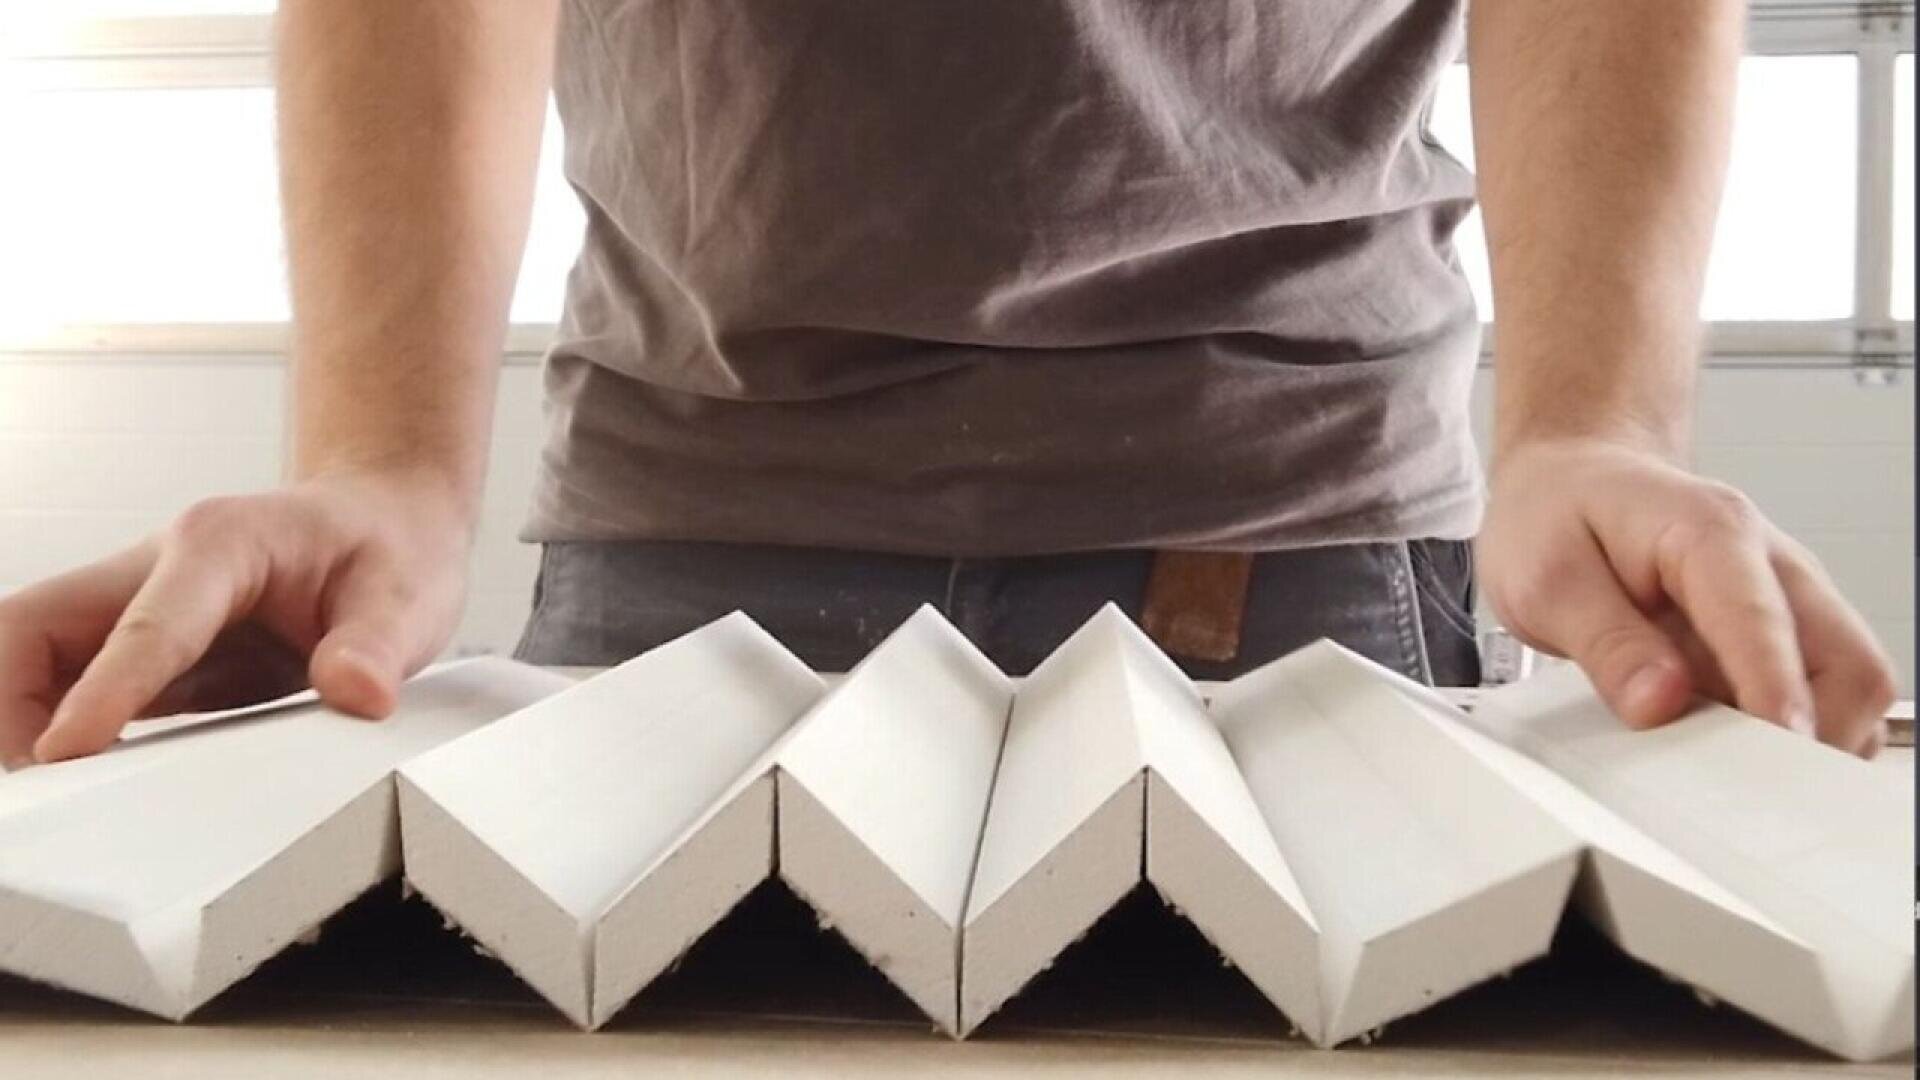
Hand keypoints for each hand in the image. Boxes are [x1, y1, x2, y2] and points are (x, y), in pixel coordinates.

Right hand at [0, 470, 471, 765]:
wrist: (389, 519)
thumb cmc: (392, 548)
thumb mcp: (410, 594)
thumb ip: (378, 644)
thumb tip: (354, 694)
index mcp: (220, 543)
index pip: (145, 625)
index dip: (103, 691)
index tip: (66, 752)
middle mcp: (160, 569)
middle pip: (32, 626)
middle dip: (11, 705)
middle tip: (43, 787)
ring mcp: (144, 608)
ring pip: (36, 658)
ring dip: (26, 724)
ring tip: (60, 800)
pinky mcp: (151, 652)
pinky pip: (79, 691)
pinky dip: (69, 737)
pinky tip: (93, 789)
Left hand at [1478, 437, 1895, 755]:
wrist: (1568, 484)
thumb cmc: (1558, 516)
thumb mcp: (1547, 578)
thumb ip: (1605, 642)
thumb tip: (1660, 702)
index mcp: (1711, 532)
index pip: (1762, 618)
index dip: (1774, 688)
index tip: (1777, 743)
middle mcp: (1770, 565)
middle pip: (1849, 662)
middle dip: (1816, 733)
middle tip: (1746, 782)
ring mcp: (1785, 602)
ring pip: (1849, 687)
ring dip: (1806, 739)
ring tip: (1723, 760)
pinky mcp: (1781, 636)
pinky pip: (1818, 698)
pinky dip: (1792, 734)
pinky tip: (1728, 742)